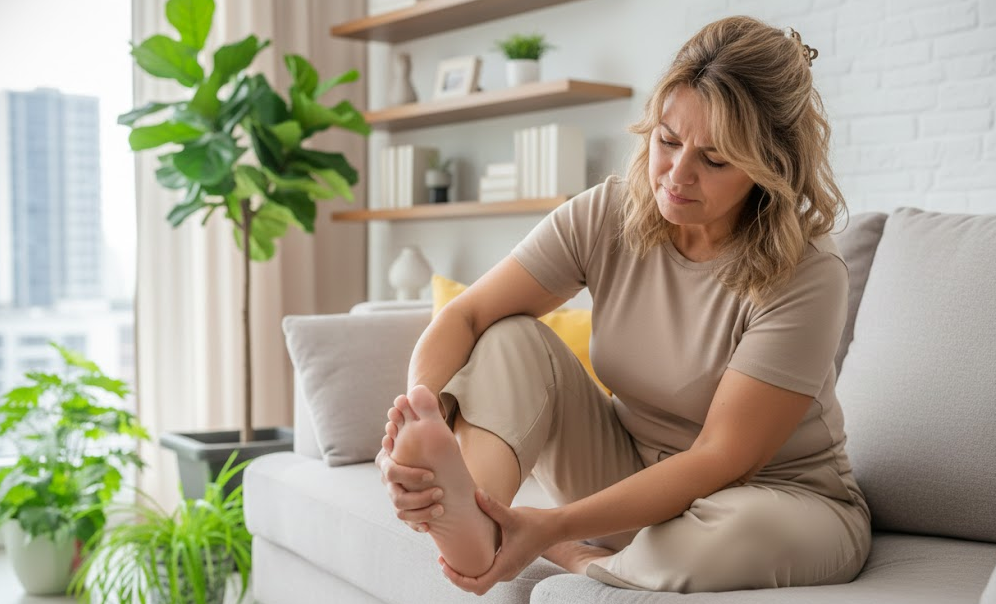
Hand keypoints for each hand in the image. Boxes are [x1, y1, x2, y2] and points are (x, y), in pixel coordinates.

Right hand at [377, 395, 444, 532]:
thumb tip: (415, 390)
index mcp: (390, 459)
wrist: (432, 454)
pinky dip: (418, 524)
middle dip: (417, 496)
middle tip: (440, 491)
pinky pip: (407, 521)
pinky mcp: (407, 508)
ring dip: (420, 511)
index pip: (392, 470)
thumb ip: (422, 407)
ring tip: (441, 507)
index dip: (410, 475)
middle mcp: (390, 480)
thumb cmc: (429, 437)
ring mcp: (397, 494)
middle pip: (395, 495)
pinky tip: (430, 526)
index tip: (432, 475)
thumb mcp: (428, 423)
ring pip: (401, 511)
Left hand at [439, 489, 559, 595]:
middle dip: (456, 577)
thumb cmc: (535, 523)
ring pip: (481, 581)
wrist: (555, 527)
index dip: (457, 579)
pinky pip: (487, 573)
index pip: (476, 585)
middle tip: (442, 560)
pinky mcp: (509, 564)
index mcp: (505, 566)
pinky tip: (465, 553)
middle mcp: (506, 572)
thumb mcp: (512, 515)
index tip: (444, 564)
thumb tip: (475, 493)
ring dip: (464, 574)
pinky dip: (473, 569)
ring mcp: (508, 570)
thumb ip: (492, 506)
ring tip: (450, 558)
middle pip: (476, 587)